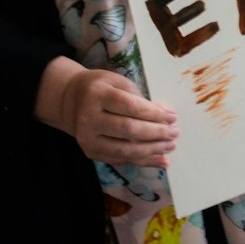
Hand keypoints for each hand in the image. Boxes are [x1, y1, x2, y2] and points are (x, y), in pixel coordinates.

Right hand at [34, 58, 178, 167]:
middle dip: (156, 133)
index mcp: (97, 95)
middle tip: (175, 132)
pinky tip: (161, 159)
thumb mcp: (117, 82)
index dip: (154, 113)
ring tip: (171, 146)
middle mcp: (88, 118)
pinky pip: (121, 160)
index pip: (130, 107)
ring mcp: (88, 139)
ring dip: (152, 150)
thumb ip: (139, 98)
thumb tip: (167, 115)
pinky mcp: (91, 153)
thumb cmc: (100, 88)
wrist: (69, 101)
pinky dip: (143, 161)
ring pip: (125, 149)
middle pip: (128, 130)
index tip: (172, 117)